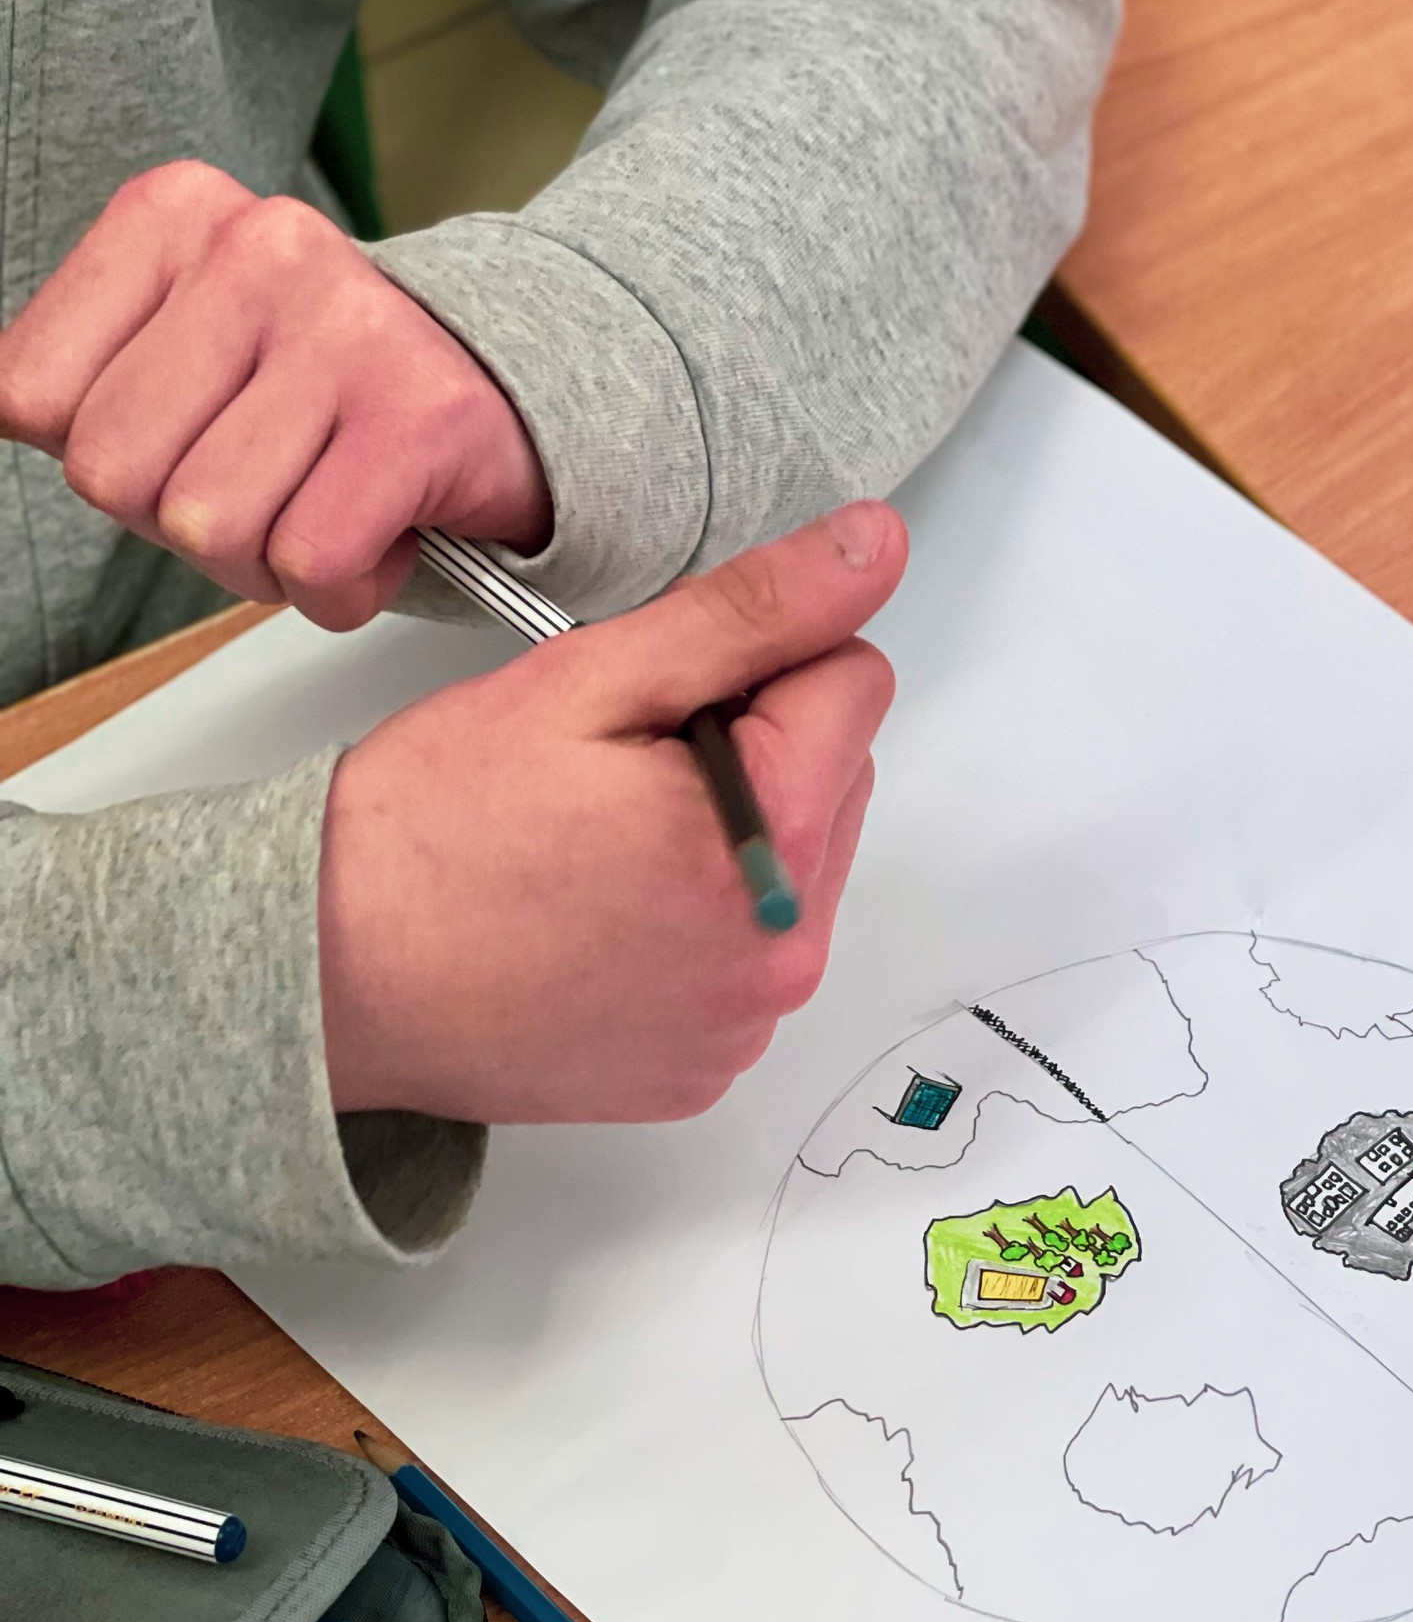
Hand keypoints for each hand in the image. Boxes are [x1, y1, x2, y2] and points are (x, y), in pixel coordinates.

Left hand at [0, 161, 550, 631]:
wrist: (506, 403)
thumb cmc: (326, 402)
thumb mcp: (183, 353)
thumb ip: (78, 383)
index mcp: (175, 216)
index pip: (27, 396)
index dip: (108, 460)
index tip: (190, 436)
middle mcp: (258, 250)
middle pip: (113, 474)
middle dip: (180, 523)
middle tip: (263, 486)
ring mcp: (345, 329)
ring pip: (209, 528)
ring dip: (266, 564)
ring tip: (324, 505)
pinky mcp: (418, 419)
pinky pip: (311, 563)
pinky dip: (341, 590)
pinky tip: (380, 533)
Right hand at [318, 502, 907, 1120]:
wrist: (331, 976)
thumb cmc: (431, 832)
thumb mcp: (587, 682)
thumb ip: (748, 612)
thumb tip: (873, 550)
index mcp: (771, 842)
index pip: (856, 681)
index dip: (760, 660)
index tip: (662, 694)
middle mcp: (783, 953)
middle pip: (840, 780)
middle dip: (756, 750)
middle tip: (618, 771)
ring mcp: (746, 1026)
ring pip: (800, 870)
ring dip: (733, 836)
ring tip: (602, 846)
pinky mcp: (707, 1070)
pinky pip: (747, 959)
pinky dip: (699, 927)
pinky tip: (601, 917)